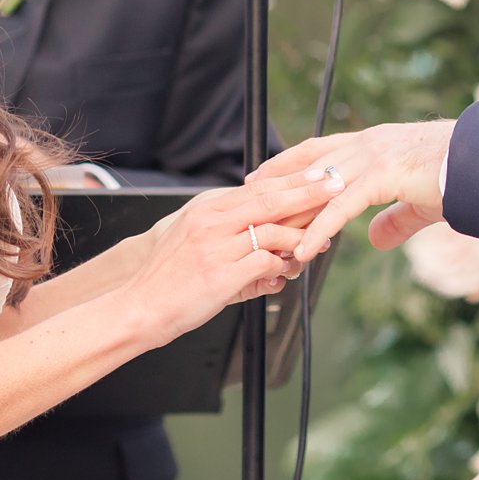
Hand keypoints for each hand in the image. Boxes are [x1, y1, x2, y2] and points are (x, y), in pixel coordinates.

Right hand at [120, 169, 341, 341]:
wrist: (140, 307)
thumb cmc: (170, 278)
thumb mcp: (196, 242)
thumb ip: (229, 233)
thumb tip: (263, 236)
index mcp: (207, 209)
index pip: (258, 187)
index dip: (292, 179)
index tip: (319, 172)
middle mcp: (211, 222)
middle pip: (270, 199)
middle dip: (308, 191)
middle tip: (338, 185)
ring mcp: (216, 247)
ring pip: (273, 231)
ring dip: (300, 238)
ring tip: (317, 245)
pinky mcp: (221, 275)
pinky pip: (266, 264)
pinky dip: (282, 267)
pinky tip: (286, 274)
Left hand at [246, 120, 455, 262]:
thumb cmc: (456, 178)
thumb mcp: (418, 203)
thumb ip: (395, 220)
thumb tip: (376, 241)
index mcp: (371, 143)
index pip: (316, 151)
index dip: (286, 164)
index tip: (260, 177)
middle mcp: (366, 145)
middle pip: (307, 166)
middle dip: (275, 186)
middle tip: (245, 205)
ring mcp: (372, 159)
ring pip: (319, 188)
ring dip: (291, 213)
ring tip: (265, 234)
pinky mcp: (383, 178)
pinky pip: (341, 208)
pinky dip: (319, 230)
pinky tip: (303, 250)